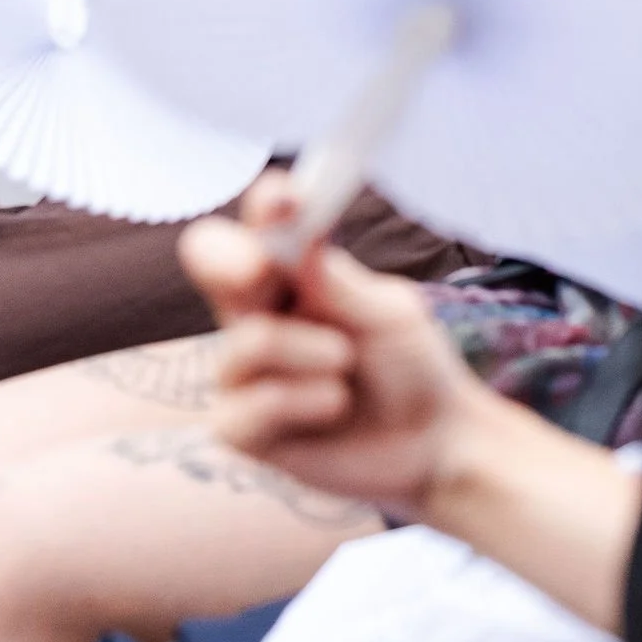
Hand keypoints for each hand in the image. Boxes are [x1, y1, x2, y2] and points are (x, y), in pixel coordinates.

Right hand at [181, 173, 476, 516]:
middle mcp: (256, 309)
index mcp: (289, 270)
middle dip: (225, 257)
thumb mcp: (391, 315)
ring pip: (246, 342)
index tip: (287, 199)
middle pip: (206, 257)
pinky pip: (246, 408)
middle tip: (258, 270)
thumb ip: (340, 283)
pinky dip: (297, 403)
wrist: (435, 442)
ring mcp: (243, 367)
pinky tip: (333, 405)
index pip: (261, 223)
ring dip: (304, 351)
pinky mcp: (242, 427)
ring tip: (345, 365)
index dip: (265, 206)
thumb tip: (303, 240)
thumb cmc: (410, 364)